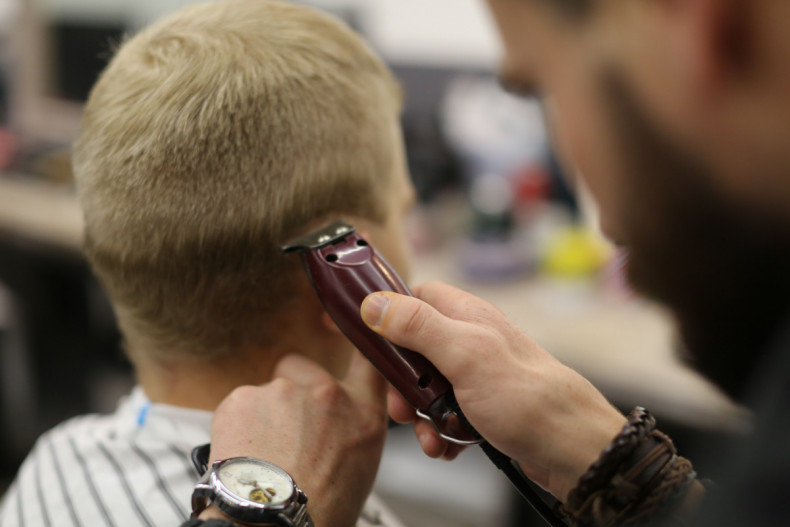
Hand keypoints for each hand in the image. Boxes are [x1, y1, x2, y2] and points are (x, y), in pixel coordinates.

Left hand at [206, 352, 388, 526]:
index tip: (345, 328)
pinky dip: (236, 426)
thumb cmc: (318, 511)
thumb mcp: (359, 465)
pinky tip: (242, 455)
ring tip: (263, 455)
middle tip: (286, 432)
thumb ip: (351, 426)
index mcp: (362, 412)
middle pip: (301, 368)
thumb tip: (333, 420)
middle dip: (291, 390)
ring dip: (263, 414)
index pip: (369, 358)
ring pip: (266, 391)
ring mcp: (283, 392)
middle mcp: (327, 393)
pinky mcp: (243, 398)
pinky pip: (238, 404)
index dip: (357, 339)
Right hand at [361, 281, 625, 500]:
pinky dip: (441, 432)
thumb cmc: (528, 397)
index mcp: (466, 315)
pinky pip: (446, 414)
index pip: (415, 297)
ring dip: (421, 414)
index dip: (389, 315)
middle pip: (414, 349)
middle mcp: (470, 340)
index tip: (371, 341)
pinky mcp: (482, 405)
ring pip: (428, 386)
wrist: (571, 448)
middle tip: (403, 405)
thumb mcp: (465, 354)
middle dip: (402, 382)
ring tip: (430, 434)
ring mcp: (476, 374)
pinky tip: (448, 445)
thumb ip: (418, 326)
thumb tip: (374, 303)